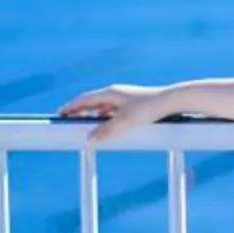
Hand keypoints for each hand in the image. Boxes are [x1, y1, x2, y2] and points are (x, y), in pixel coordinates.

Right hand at [54, 84, 174, 142]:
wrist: (173, 101)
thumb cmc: (150, 109)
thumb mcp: (125, 123)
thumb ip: (107, 131)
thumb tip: (89, 139)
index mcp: (110, 93)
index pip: (83, 99)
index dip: (70, 107)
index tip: (60, 114)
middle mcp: (116, 93)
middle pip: (91, 102)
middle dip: (79, 111)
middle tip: (68, 120)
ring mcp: (125, 98)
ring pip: (103, 106)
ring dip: (92, 115)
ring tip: (84, 125)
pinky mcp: (135, 104)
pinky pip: (114, 110)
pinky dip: (105, 117)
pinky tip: (107, 125)